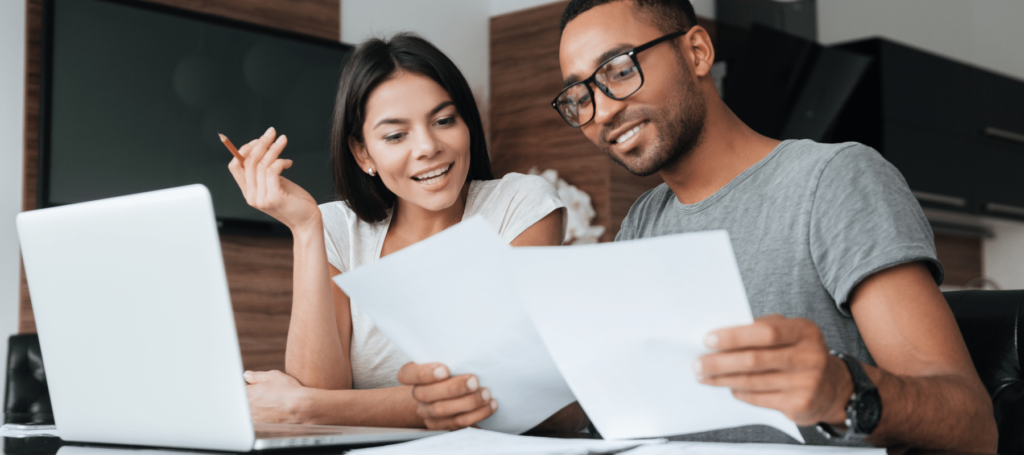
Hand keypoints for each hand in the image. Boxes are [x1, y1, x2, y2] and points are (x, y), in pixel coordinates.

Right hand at [227, 127, 319, 233]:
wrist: (307, 222)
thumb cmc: (295, 201)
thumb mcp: (276, 184)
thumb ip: (265, 172)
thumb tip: (262, 148)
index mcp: (249, 192)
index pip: (235, 167)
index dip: (243, 150)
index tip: (259, 140)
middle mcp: (251, 196)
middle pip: (248, 162)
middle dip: (261, 143)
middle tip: (272, 132)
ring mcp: (261, 198)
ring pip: (261, 164)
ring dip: (273, 148)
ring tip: (283, 140)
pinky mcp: (274, 198)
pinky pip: (272, 171)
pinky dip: (280, 161)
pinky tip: (289, 162)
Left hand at [244, 370, 311, 423]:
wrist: (302, 408)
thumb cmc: (289, 391)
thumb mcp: (273, 376)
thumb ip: (256, 376)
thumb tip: (247, 375)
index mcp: (248, 393)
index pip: (240, 390)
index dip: (247, 388)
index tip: (254, 387)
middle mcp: (248, 407)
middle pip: (244, 402)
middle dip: (251, 398)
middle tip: (266, 395)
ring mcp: (254, 418)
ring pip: (250, 412)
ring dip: (257, 408)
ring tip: (272, 404)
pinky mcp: (262, 427)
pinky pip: (258, 420)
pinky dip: (264, 417)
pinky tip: (275, 412)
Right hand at [397, 362, 496, 429]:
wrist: (450, 392)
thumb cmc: (453, 369)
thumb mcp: (449, 359)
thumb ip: (452, 354)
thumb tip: (471, 342)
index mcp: (413, 375)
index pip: (406, 374)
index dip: (423, 373)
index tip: (445, 369)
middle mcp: (418, 395)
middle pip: (427, 395)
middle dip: (453, 388)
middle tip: (474, 380)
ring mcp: (428, 412)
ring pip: (443, 410)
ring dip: (468, 402)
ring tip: (485, 393)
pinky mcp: (442, 425)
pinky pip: (458, 423)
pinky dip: (477, 414)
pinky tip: (489, 405)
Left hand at [694, 314, 852, 425]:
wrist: (833, 387)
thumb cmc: (800, 353)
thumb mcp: (790, 333)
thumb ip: (761, 329)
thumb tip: (720, 336)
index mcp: (805, 331)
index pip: (766, 332)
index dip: (734, 336)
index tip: (708, 339)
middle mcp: (810, 356)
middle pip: (755, 359)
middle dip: (720, 362)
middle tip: (698, 363)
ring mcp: (806, 382)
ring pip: (752, 381)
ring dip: (723, 379)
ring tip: (704, 376)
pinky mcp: (799, 404)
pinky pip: (759, 398)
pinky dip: (739, 392)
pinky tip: (728, 387)